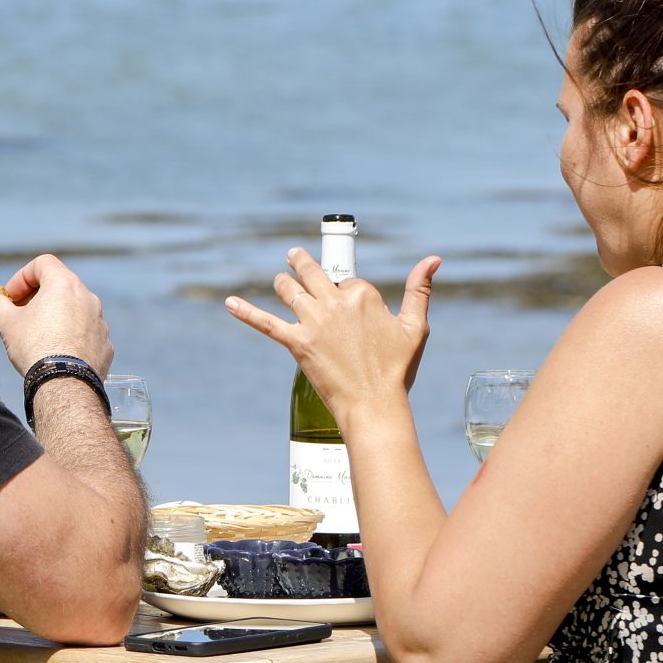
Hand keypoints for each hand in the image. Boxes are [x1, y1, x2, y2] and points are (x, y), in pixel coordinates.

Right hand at [0, 254, 113, 376]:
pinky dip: (70, 335)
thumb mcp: (7, 324)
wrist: (65, 385)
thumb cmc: (35, 348)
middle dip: (36, 296)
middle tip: (20, 315)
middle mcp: (87, 297)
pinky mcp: (105, 342)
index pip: (42, 264)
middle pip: (59, 285)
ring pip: (74, 308)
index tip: (10, 298)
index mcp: (64, 284)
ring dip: (55, 315)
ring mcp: (99, 320)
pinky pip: (85, 331)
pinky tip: (56, 352)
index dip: (21, 277)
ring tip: (37, 336)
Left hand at [225, 250, 439, 420]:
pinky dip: (245, 311)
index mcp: (363, 294)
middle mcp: (335, 302)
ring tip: (282, 280)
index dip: (348, 291)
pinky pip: (265, 323)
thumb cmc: (397, 369)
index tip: (352, 307)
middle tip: (293, 257)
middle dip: (302, 264)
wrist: (374, 405)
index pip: (348, 280)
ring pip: (289, 291)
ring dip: (284, 283)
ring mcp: (313, 322)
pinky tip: (228, 302)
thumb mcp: (415, 326)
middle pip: (312, 274)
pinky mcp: (297, 343)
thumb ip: (420, 289)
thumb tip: (433, 259)